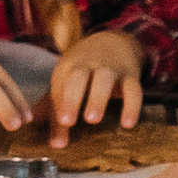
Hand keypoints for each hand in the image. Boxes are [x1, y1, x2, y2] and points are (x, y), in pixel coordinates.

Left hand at [48, 29, 143, 144]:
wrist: (113, 41)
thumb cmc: (83, 69)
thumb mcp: (66, 80)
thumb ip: (54, 107)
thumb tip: (44, 136)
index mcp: (68, 68)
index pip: (58, 90)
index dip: (56, 111)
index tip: (56, 134)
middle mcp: (87, 65)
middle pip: (77, 77)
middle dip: (71, 98)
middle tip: (68, 122)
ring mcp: (110, 69)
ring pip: (104, 79)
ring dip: (97, 98)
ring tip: (93, 120)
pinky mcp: (130, 75)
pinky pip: (133, 89)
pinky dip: (132, 106)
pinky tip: (128, 124)